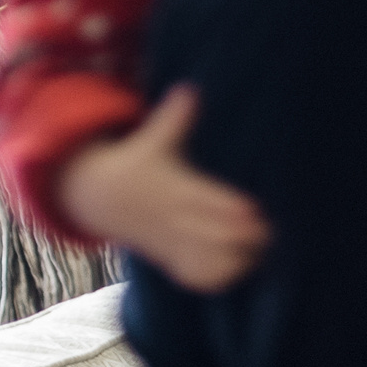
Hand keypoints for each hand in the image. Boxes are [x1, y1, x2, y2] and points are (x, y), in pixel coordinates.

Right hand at [58, 87, 269, 292]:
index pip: (217, 206)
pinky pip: (197, 278)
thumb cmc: (136, 165)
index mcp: (179, 189)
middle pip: (222, 236)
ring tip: (257, 253)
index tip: (260, 212)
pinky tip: (235, 270)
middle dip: (250, 237)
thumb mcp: (153, 141)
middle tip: (269, 233)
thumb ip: (175, 118)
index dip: (243, 212)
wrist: (97, 198)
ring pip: (212, 262)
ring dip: (238, 260)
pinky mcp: (169, 259)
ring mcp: (173, 242)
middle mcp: (177, 219)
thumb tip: (189, 89)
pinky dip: (217, 278)